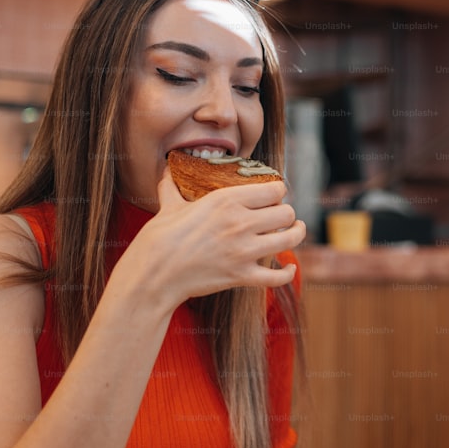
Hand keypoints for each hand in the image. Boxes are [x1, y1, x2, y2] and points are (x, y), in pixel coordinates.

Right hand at [111, 167, 305, 311]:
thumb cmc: (159, 238)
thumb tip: (165, 171)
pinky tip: (289, 268)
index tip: (275, 194)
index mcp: (226, 200)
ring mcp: (244, 251)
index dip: (278, 191)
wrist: (152, 274)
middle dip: (287, 213)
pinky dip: (287, 273)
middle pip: (286, 213)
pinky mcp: (242, 277)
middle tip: (282, 215)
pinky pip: (278, 276)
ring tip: (296, 231)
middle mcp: (240, 223)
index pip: (274, 189)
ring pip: (289, 239)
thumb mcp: (168, 205)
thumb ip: (172, 187)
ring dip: (296, 234)